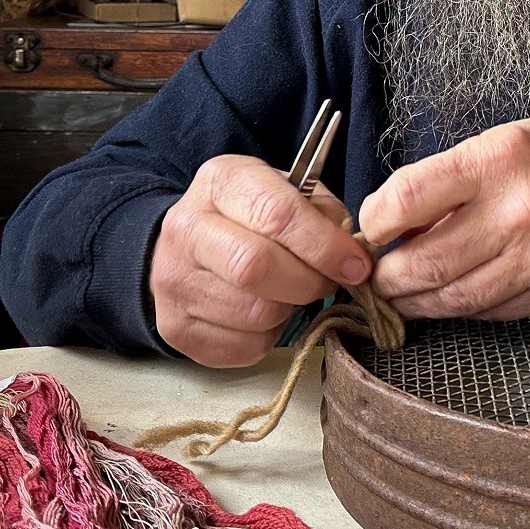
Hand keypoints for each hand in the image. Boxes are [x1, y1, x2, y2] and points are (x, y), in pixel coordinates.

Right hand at [149, 155, 372, 367]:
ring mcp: (174, 282)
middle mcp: (187, 229)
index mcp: (220, 183)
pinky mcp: (178, 329)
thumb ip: (321, 213)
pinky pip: (245, 346)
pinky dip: (269, 336)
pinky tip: (264, 313)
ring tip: (290, 293)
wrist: (185, 249)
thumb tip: (350, 255)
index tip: (355, 264)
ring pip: (255, 313)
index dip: (325, 245)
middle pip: (257, 268)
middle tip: (327, 282)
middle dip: (309, 281)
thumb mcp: (284, 191)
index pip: (276, 215)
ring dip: (290, 309)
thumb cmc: (248, 217)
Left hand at [358, 115, 529, 319]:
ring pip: (454, 300)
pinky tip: (455, 297)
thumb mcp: (507, 141)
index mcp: (497, 163)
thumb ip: (451, 180)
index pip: (407, 198)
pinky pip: (493, 313)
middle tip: (375, 276)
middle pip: (423, 264)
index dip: (375, 220)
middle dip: (387, 277)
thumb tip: (396, 223)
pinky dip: (464, 309)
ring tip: (403, 295)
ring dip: (417, 303)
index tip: (372, 227)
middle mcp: (518, 214)